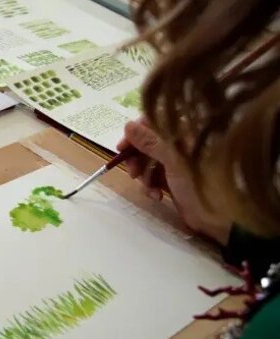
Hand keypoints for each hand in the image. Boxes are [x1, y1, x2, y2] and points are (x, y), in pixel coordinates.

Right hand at [118, 119, 230, 244]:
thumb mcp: (173, 161)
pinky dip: (151, 186)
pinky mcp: (172, 179)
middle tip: (133, 172)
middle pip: (146, 144)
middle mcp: (178, 145)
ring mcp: (175, 162)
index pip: (153, 123)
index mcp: (183, 134)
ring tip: (149, 188)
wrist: (216, 215)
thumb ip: (151, 142)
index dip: (135, 134)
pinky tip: (157, 195)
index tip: (122, 147)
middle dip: (137, 159)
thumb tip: (128, 125)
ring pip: (147, 162)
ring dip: (144, 176)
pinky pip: (153, 177)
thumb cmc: (198, 183)